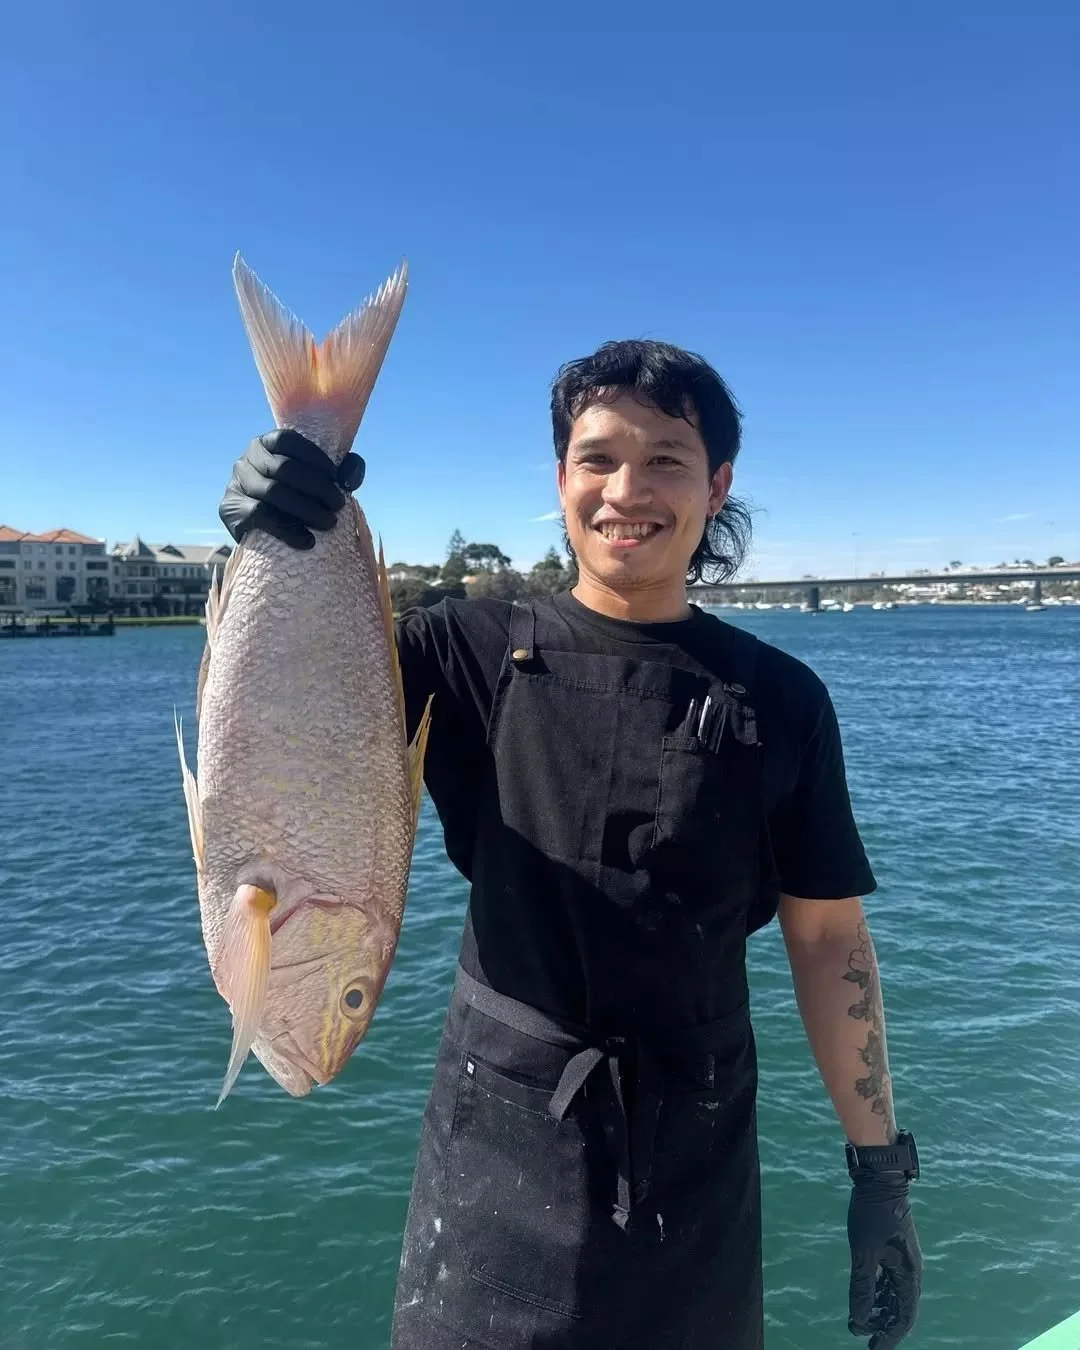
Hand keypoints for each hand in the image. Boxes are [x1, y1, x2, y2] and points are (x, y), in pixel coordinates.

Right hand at [218, 428, 365, 549]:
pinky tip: (307, 540)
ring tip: (329, 523)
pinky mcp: (229, 509)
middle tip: (338, 505)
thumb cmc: (300, 498)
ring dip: (306, 509)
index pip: (290, 441)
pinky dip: (287, 529)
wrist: (266, 532)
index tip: (337, 479)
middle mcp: (247, 459)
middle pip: (284, 468)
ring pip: (273, 492)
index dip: (315, 458)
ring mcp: (235, 483)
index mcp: (267, 443)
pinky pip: (259, 516)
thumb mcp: (322, 479)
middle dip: (317, 487)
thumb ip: (344, 471)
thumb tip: (349, 479)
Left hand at [847, 1174, 921, 1347]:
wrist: (879, 1178)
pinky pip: (886, 1280)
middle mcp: (909, 1271)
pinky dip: (875, 1292)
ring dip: (877, 1309)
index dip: (891, 1336)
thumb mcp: (863, 1252)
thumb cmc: (872, 1213)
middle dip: (881, 1325)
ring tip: (857, 1320)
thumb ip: (862, 1286)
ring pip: (892, 1295)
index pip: (904, 1317)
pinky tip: (862, 1298)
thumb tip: (859, 1320)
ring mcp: (901, 1260)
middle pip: (899, 1309)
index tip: (874, 1348)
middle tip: (860, 1335)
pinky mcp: (891, 1251)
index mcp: (909, 1274)